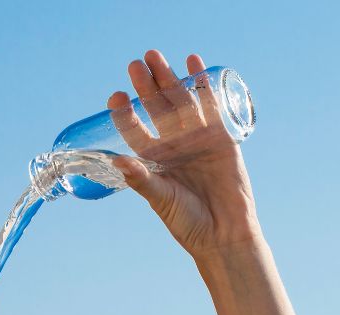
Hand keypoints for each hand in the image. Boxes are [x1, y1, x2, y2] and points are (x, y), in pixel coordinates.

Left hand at [109, 50, 264, 260]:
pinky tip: (193, 62)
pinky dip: (202, 84)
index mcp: (152, 160)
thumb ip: (141, 179)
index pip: (134, 129)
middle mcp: (172, 145)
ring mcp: (196, 137)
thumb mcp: (160, 199)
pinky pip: (209, 104)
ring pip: (179, 101)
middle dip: (145, 86)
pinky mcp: (220, 136)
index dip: (124, 113)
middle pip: (156, 108)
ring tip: (155, 56)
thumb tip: (117, 161)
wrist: (224, 232)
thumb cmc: (187, 221)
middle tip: (135, 64)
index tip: (115, 98)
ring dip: (169, 78)